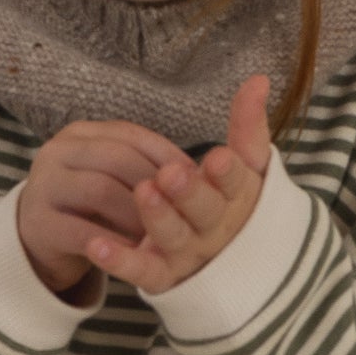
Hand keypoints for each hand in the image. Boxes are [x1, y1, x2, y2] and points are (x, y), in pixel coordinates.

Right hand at [17, 119, 198, 295]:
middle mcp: (57, 150)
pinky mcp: (38, 223)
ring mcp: (43, 184)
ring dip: (137, 214)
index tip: (197, 179)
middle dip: (154, 186)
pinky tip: (135, 255)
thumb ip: (144, 168)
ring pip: (100, 190)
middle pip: (116, 158)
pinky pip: (83, 231)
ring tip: (161, 234)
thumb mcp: (114, 178)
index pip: (130, 135)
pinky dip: (115, 243)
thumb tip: (197, 174)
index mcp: (81, 134)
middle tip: (182, 211)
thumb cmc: (89, 205)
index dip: (166, 156)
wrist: (40, 238)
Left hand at [83, 75, 272, 294]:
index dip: (228, 175)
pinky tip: (96, 246)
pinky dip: (121, 261)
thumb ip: (248, 125)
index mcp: (237, 200)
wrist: (231, 261)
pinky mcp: (162, 276)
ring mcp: (188, 254)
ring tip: (142, 192)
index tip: (218, 158)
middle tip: (170, 174)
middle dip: (188, 194)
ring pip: (172, 238)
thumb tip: (259, 78)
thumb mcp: (246, 164)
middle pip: (204, 213)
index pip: (236, 185)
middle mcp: (213, 229)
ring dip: (157, 218)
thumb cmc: (233, 201)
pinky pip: (142, 272)